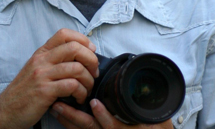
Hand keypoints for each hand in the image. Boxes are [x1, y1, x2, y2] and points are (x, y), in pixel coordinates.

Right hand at [0, 28, 98, 128]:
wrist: (6, 110)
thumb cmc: (26, 90)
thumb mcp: (37, 68)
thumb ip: (54, 59)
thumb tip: (81, 53)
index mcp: (41, 52)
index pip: (64, 33)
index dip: (82, 39)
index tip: (91, 51)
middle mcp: (42, 60)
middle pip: (74, 48)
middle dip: (91, 59)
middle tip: (94, 72)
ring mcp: (42, 75)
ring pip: (76, 68)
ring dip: (88, 80)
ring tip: (86, 89)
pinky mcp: (44, 91)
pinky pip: (71, 86)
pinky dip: (81, 92)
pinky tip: (78, 98)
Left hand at [51, 99, 173, 128]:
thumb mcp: (158, 122)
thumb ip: (154, 111)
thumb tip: (149, 89)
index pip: (114, 127)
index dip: (104, 116)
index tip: (95, 103)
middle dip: (75, 117)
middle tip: (61, 105)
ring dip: (68, 119)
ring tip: (56, 107)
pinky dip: (70, 123)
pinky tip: (60, 114)